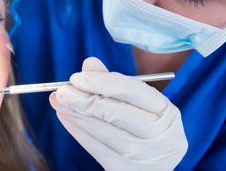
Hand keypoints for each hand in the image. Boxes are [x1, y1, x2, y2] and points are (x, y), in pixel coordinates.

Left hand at [50, 57, 187, 170]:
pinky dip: (78, 131)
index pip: (132, 90)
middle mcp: (160, 136)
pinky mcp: (124, 169)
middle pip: (116, 113)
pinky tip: (65, 117)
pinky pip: (96, 149)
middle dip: (85, 100)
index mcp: (166, 112)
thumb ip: (114, 81)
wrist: (153, 165)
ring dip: (76, 115)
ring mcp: (143, 156)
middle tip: (62, 91)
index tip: (77, 77)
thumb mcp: (139, 103)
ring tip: (58, 101)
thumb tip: (89, 64)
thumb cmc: (145, 124)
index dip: (102, 81)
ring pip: (103, 132)